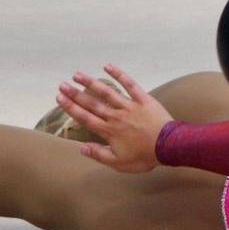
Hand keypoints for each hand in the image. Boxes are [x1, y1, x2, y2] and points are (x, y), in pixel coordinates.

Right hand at [55, 64, 173, 171]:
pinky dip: (119, 74)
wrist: (169, 146)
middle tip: (62, 84)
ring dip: (91, 82)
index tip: (59, 98)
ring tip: (77, 75)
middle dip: (75, 94)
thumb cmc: (145, 157)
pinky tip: (108, 66)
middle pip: (92, 103)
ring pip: (107, 92)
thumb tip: (81, 148)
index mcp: (109, 131)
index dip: (71, 108)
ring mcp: (129, 106)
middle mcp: (115, 116)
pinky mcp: (143, 99)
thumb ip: (99, 154)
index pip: (85, 117)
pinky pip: (129, 84)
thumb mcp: (119, 163)